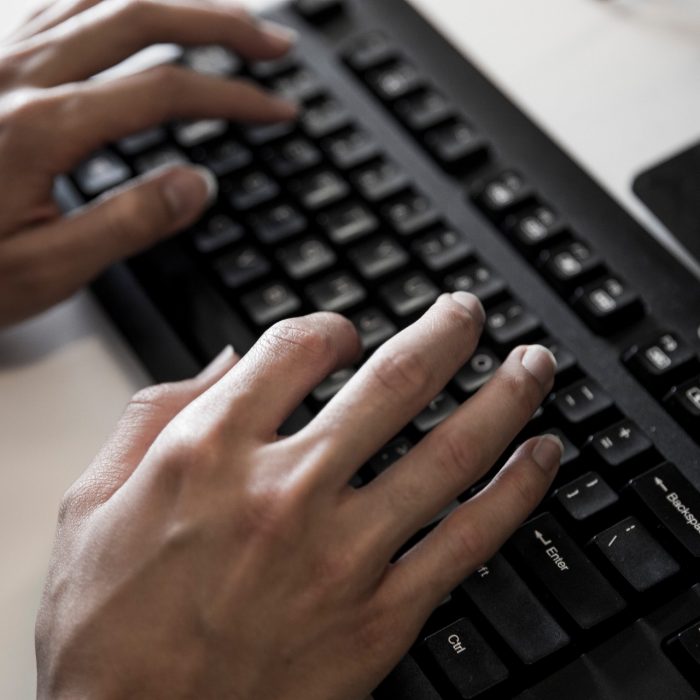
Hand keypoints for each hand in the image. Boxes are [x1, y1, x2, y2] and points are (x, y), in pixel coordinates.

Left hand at [0, 0, 296, 326]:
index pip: (167, 91)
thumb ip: (129, 222)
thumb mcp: (46, 268)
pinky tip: (129, 11)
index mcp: (41, 127)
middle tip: (272, 44)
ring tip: (221, 18)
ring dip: (171, 1)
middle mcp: (18, 74)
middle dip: (221, 25)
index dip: (235, 97)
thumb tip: (197, 184)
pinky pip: (53, 3)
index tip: (278, 109)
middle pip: (141, 17)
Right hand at [36, 293, 561, 699]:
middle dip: (445, 334)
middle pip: (395, 382)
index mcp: (210, 451)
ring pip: (451, 452)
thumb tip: (228, 362)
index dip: (331, 327)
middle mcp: (286, 491)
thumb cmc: (108, 627)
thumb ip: (154, 413)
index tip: (346, 333)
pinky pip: (469, 540)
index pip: (297, 348)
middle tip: (468, 312)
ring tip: (532, 366)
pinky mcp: (380, 615)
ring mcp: (342, 553)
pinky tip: (543, 457)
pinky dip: (517, 492)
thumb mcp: (92, 500)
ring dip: (504, 397)